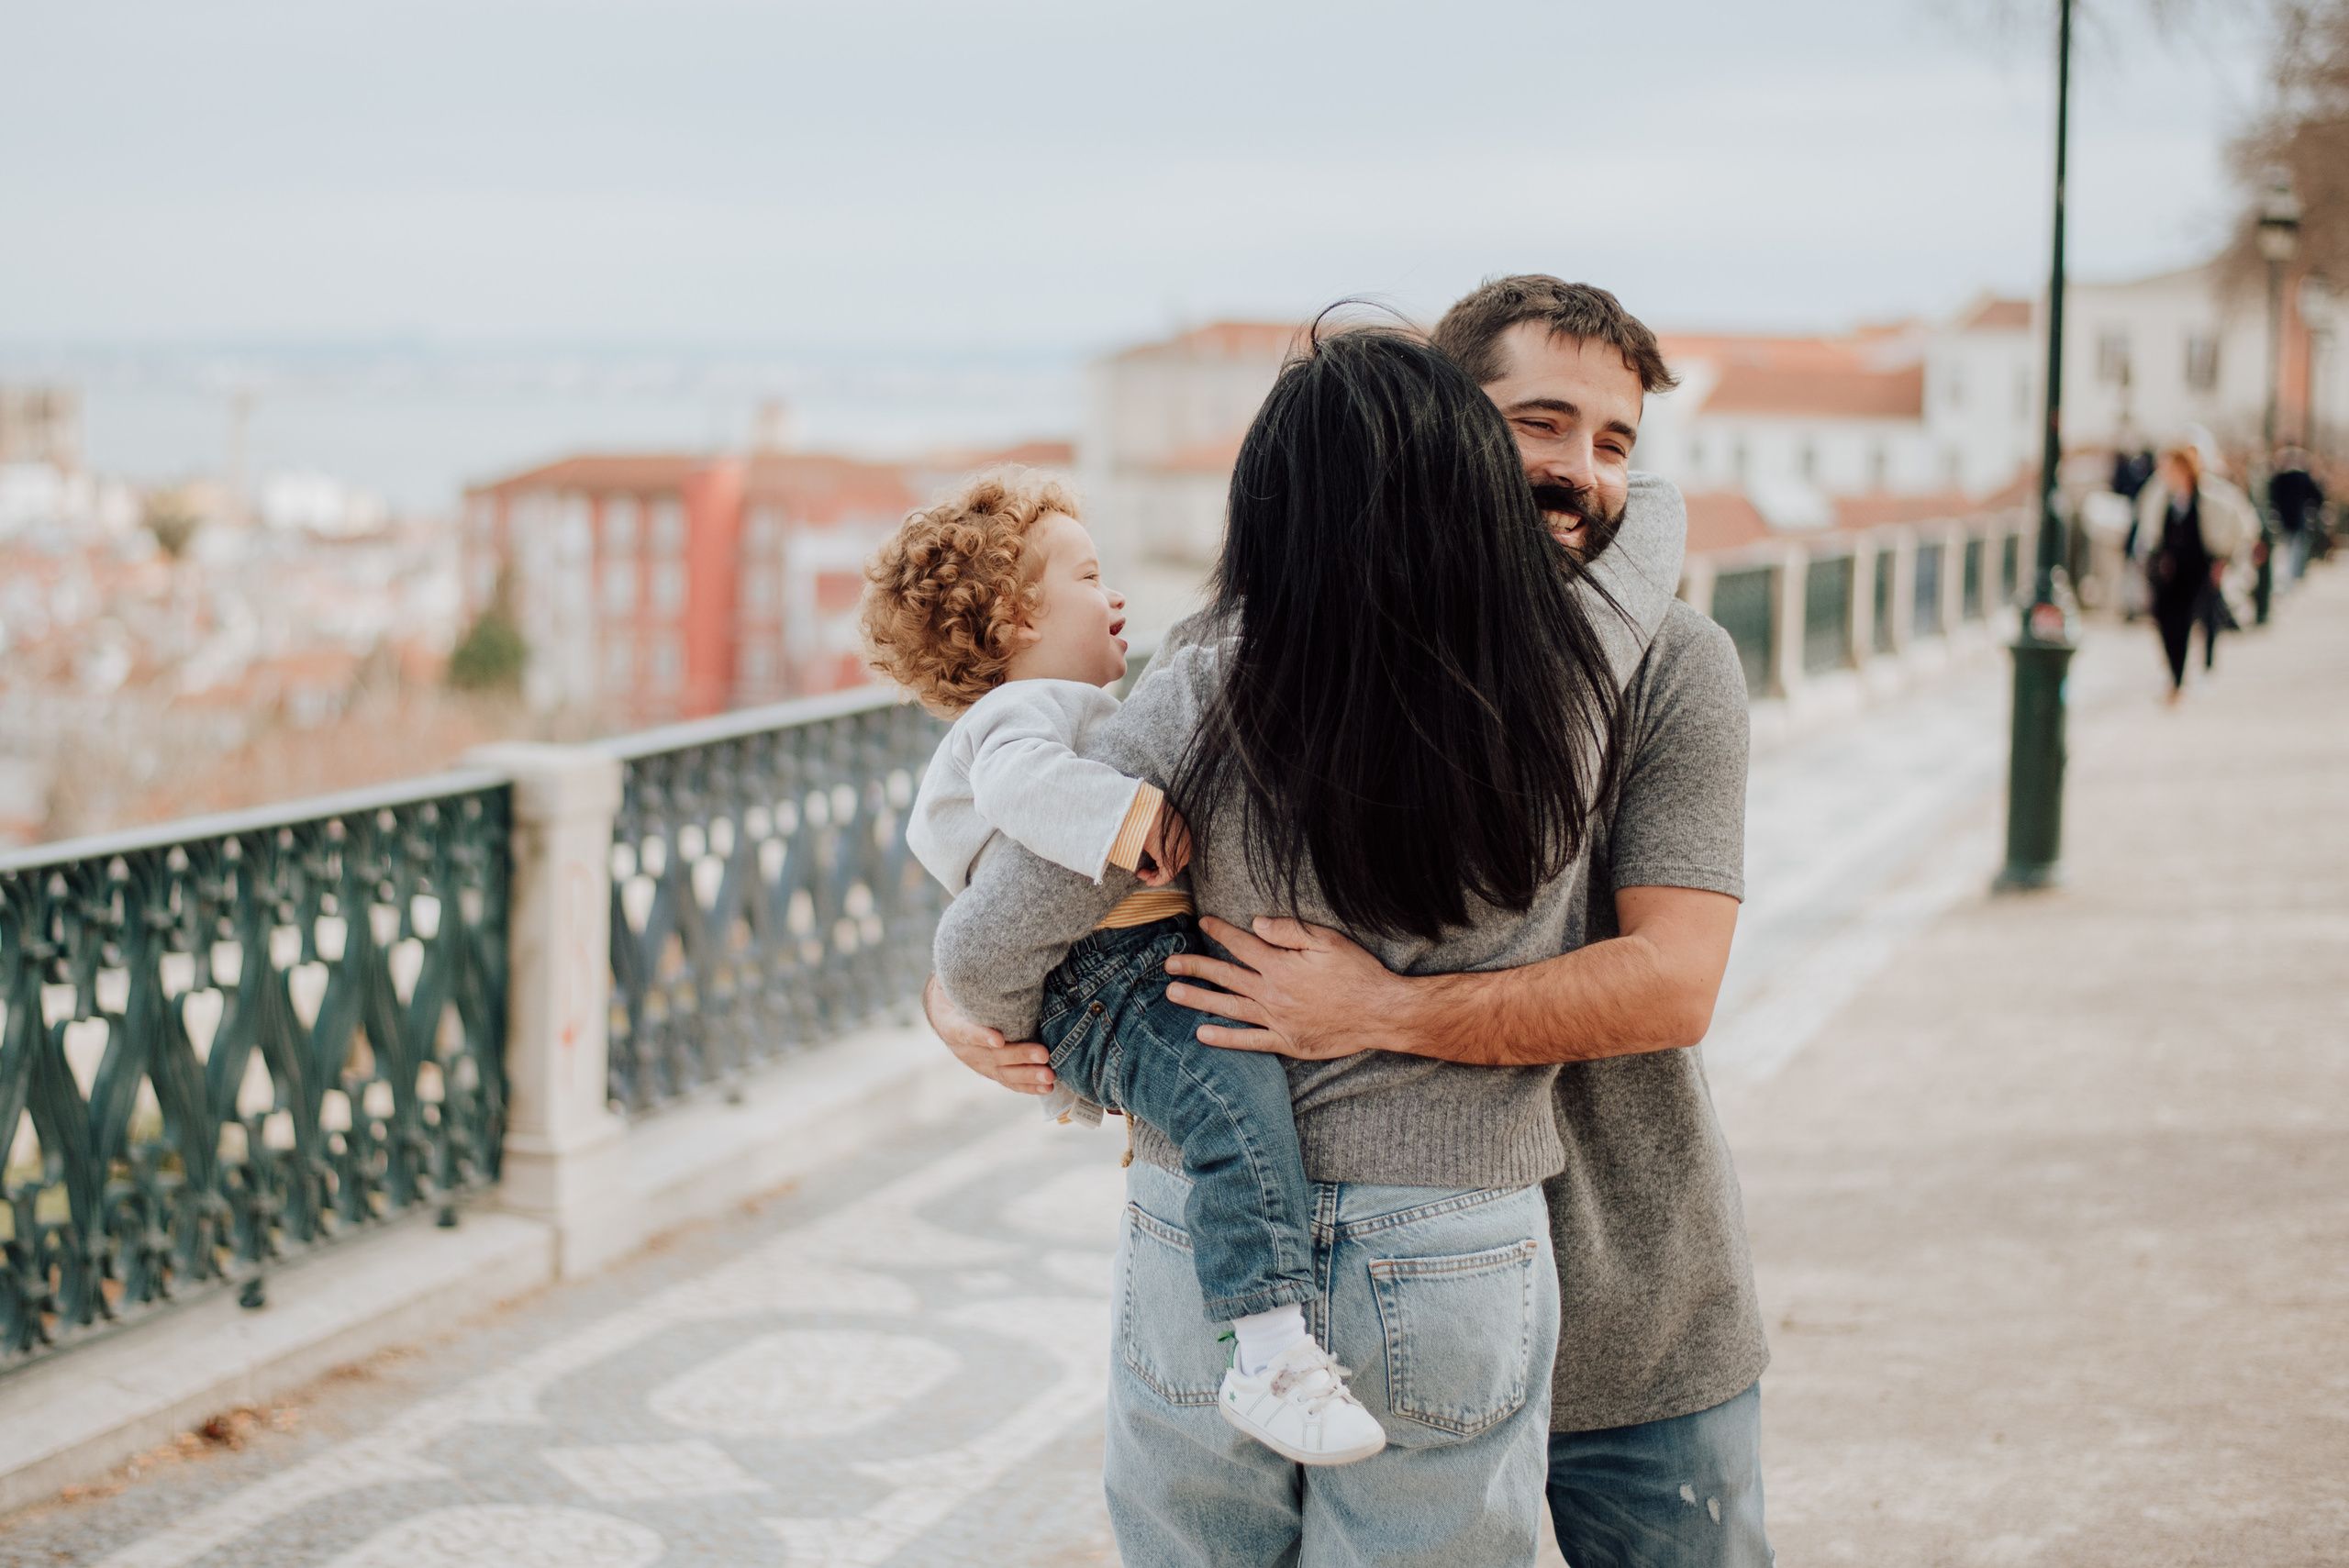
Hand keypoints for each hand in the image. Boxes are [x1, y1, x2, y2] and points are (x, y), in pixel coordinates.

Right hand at [922, 973, 1054, 1095]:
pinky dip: (1028, 1085)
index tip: (998, 1038)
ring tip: (1049, 1076)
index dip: (980, 1035)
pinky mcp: (990, 1070)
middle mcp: (961, 1048)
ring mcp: (976, 1062)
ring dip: (1027, 1075)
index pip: (963, 1031)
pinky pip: (1008, 1080)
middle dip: (1018, 1056)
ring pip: (1001, 1073)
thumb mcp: (960, 979)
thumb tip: (999, 953)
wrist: (947, 1009)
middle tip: (1043, 1054)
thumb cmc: (961, 988)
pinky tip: (1046, 1088)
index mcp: (949, 1022)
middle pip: (990, 1056)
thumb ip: (975, 976)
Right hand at [1136, 803, 1191, 887]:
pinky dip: (1157, 881)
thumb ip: (1157, 838)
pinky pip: (1166, 876)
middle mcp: (1185, 846)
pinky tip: (1148, 881)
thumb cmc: (1149, 816)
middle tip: (1143, 871)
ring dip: (1155, 875)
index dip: (1161, 860)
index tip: (1150, 862)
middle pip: (1173, 863)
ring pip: (1169, 870)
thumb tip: (1150, 844)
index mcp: (1184, 835)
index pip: (1174, 853)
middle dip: (1156, 869)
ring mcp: (1180, 854)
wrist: (1148, 813)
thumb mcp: (1156, 826)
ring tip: (1142, 875)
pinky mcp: (1173, 862)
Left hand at [1162, 915, 1412, 1058]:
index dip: (1220, 931)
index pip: (1241, 944)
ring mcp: (1278, 1020)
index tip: (1202, 923)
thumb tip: (1257, 923)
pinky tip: (1202, 1034)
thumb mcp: (1328, 940)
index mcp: (1281, 965)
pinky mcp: (1287, 1042)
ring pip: (1229, 1007)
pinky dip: (1225, 1038)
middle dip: (1195, 967)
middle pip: (1226, 976)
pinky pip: (1249, 1041)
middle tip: (1169, 963)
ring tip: (1173, 993)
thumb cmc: (1358, 973)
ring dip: (1199, 999)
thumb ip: (1290, 931)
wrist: (1380, 1013)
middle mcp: (1273, 993)